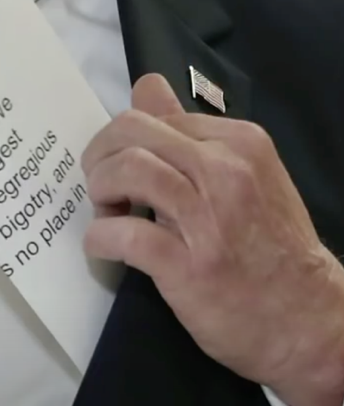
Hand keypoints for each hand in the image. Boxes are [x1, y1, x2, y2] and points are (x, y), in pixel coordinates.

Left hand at [81, 74, 343, 405]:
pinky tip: (102, 247)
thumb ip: (190, 132)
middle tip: (101, 187)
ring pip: (126, 171)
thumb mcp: (242, 176)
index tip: (120, 170)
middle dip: (99, 157)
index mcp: (238, 142)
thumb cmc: (269, 247)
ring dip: (99, 192)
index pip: (152, 116)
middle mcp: (225, 170)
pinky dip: (98, 237)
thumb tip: (146, 87)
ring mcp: (207, 217)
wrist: (306, 318)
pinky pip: (122, 233)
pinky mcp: (187, 264)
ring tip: (107, 214)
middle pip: (131, 132)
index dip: (121, 142)